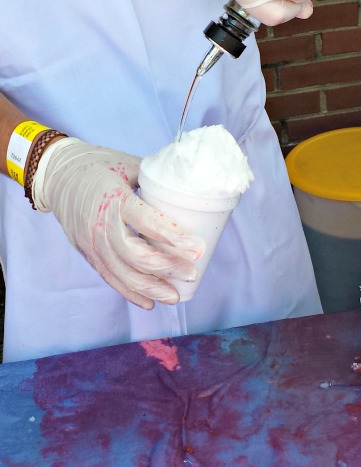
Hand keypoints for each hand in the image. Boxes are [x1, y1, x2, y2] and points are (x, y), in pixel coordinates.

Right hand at [31, 138, 204, 308]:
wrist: (56, 175)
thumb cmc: (98, 165)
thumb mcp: (128, 164)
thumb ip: (156, 179)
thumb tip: (191, 190)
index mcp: (115, 198)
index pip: (147, 222)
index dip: (173, 237)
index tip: (197, 247)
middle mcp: (102, 224)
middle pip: (136, 255)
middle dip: (167, 268)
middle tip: (192, 273)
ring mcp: (93, 242)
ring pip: (123, 273)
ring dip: (151, 288)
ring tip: (175, 296)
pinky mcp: (88, 253)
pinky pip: (110, 278)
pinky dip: (130, 292)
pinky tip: (149, 302)